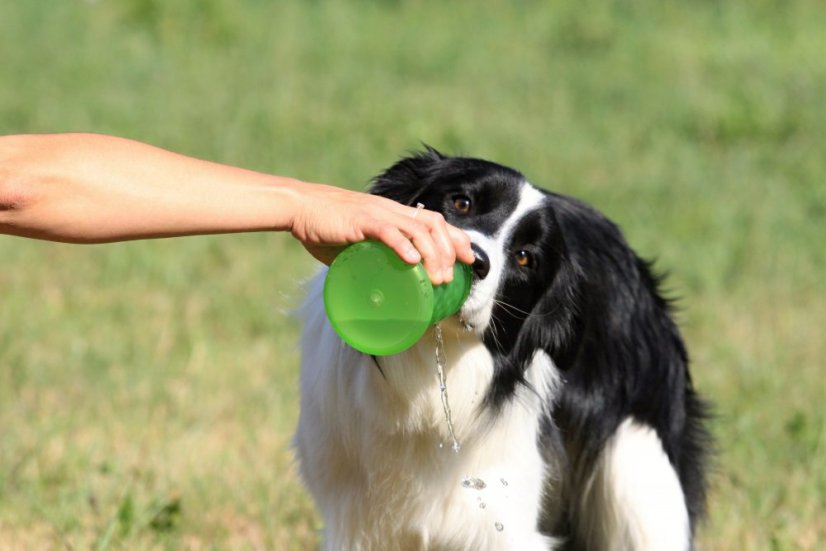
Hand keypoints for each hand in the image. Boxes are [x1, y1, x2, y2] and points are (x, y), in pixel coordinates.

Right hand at [287, 183, 473, 284]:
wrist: (299, 208)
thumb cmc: (324, 227)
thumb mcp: (355, 244)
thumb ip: (368, 258)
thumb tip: (375, 285)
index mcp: (393, 214)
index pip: (435, 222)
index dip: (456, 239)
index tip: (469, 260)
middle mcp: (391, 210)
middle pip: (434, 225)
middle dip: (451, 250)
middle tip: (454, 276)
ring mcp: (378, 214)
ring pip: (418, 229)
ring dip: (433, 254)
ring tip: (438, 277)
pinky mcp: (361, 221)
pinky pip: (387, 231)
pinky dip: (403, 246)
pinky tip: (413, 262)